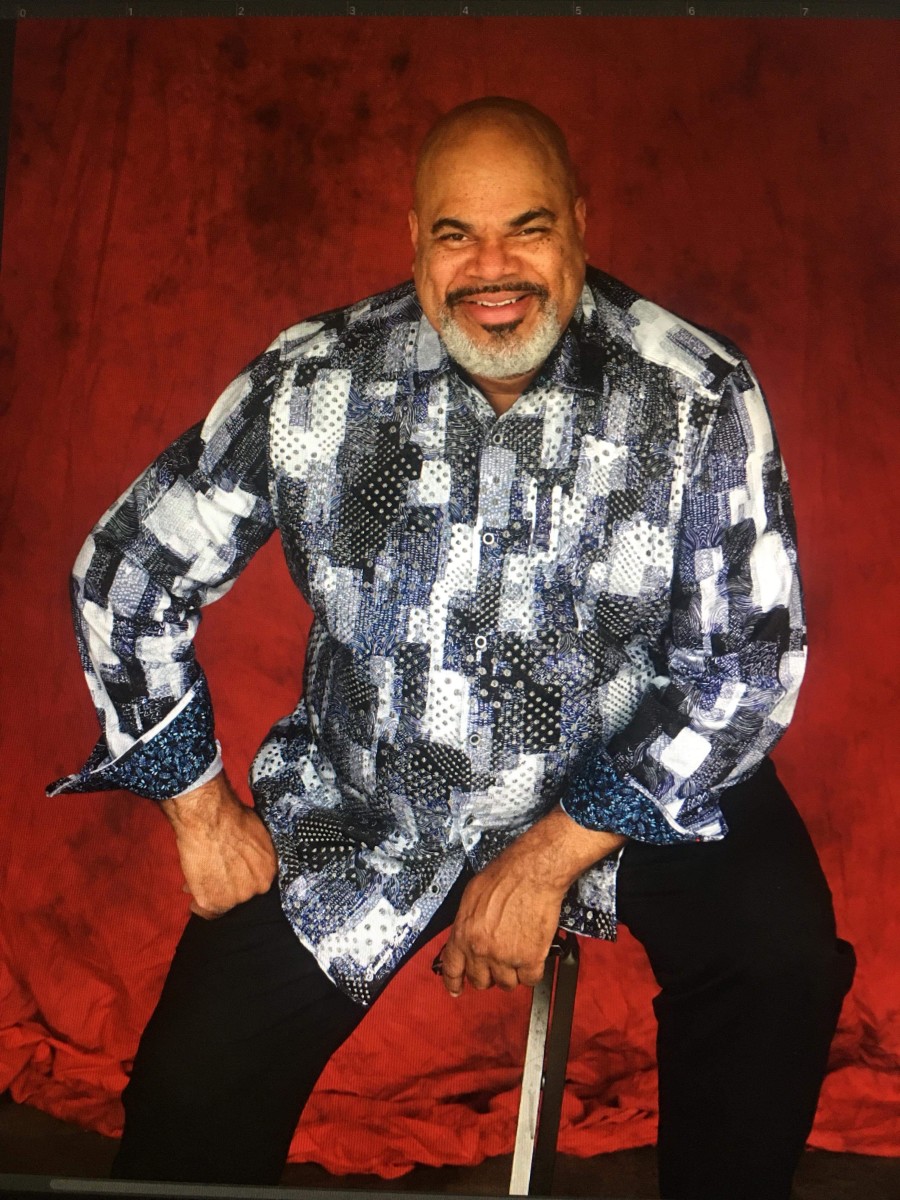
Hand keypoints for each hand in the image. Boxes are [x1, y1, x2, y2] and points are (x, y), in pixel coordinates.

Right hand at [160, 773, 277, 918]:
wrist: (209, 819)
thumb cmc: (232, 818)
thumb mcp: (255, 835)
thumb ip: (253, 854)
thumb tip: (245, 857)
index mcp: (268, 872)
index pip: (256, 885)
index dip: (241, 879)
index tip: (231, 876)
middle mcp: (255, 889)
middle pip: (240, 895)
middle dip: (227, 886)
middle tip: (213, 876)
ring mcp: (233, 899)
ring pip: (221, 903)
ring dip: (211, 892)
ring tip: (198, 880)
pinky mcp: (211, 902)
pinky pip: (204, 910)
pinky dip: (197, 904)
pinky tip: (192, 893)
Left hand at [438, 807, 625, 996]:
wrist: (532, 872)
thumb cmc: (504, 876)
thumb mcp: (471, 897)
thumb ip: (465, 923)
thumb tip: (465, 938)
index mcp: (463, 934)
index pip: (452, 969)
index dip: (454, 982)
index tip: (457, 990)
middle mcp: (481, 950)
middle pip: (480, 981)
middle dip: (489, 974)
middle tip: (499, 961)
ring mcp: (505, 957)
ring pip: (507, 984)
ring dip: (513, 973)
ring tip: (519, 952)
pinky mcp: (530, 959)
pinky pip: (530, 979)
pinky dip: (533, 970)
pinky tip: (534, 954)